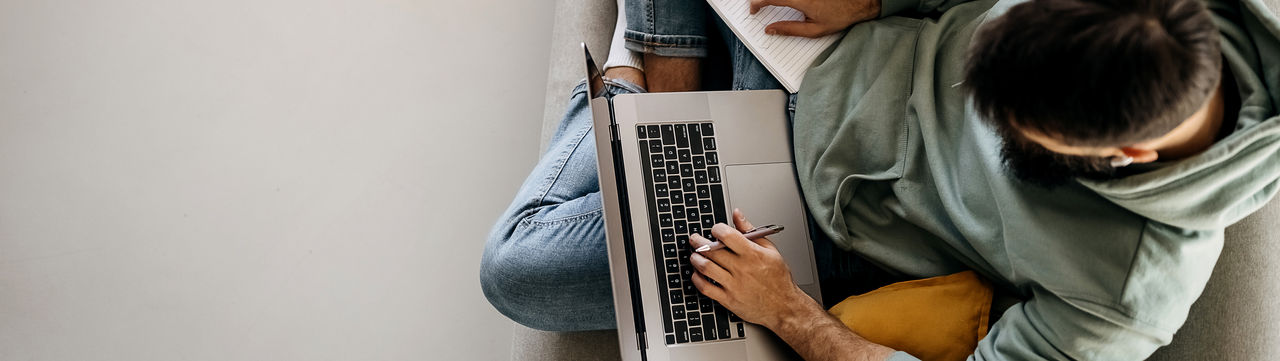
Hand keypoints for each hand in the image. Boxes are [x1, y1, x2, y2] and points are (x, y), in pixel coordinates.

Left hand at [688, 209, 820, 328]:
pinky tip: (697, 274)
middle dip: (698, 241)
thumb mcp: (771, 250)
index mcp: (752, 254)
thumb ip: (751, 231)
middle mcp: (741, 268)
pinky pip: (705, 288)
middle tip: (695, 239)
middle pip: (711, 250)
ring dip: (695, 259)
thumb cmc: (779, 279)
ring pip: (705, 267)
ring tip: (695, 255)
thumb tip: (737, 214)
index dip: (716, 229)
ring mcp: (734, 285)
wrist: (784, 307)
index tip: (714, 230)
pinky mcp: (728, 300)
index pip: (726, 235)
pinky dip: (697, 279)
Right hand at [750, 0, 881, 37]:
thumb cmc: (841, 16)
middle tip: (758, 6)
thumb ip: (789, 29)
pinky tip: (784, 3)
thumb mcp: (814, 30)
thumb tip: (771, 30)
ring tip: (769, 4)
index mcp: (800, 0)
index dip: (757, 3)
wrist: (860, 3)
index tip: (754, 10)